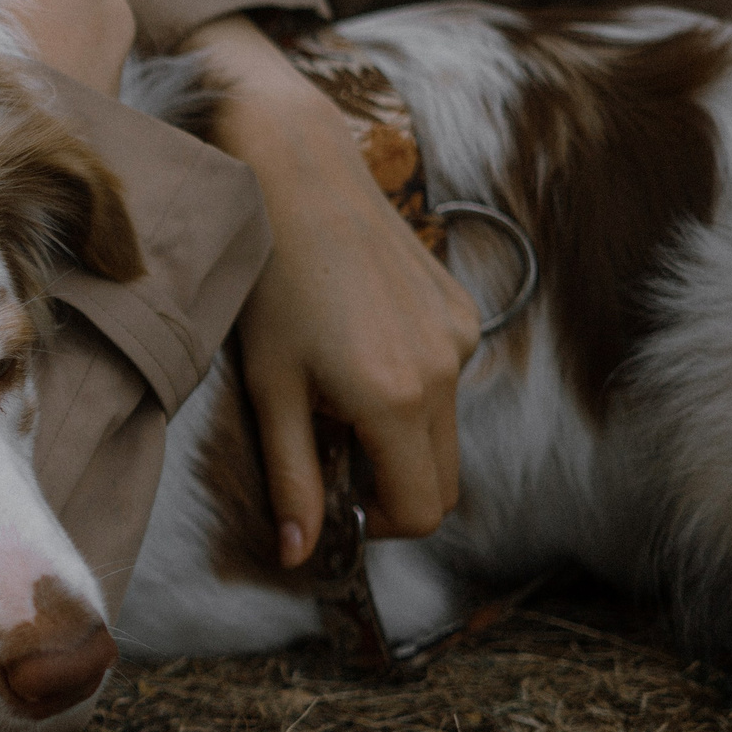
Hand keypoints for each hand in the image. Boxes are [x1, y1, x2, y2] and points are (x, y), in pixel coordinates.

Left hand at [179, 14, 481, 564]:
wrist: (298, 178)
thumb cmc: (270, 282)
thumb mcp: (270, 388)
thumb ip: (293, 477)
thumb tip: (300, 553)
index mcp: (396, 399)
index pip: (422, 509)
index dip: (383, 526)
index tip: (342, 510)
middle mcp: (445, 370)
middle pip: (444, 479)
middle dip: (396, 490)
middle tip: (336, 463)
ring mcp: (461, 335)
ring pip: (447, 431)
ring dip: (403, 439)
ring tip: (337, 397)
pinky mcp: (462, 308)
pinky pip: (449, 379)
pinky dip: (414, 392)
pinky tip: (359, 351)